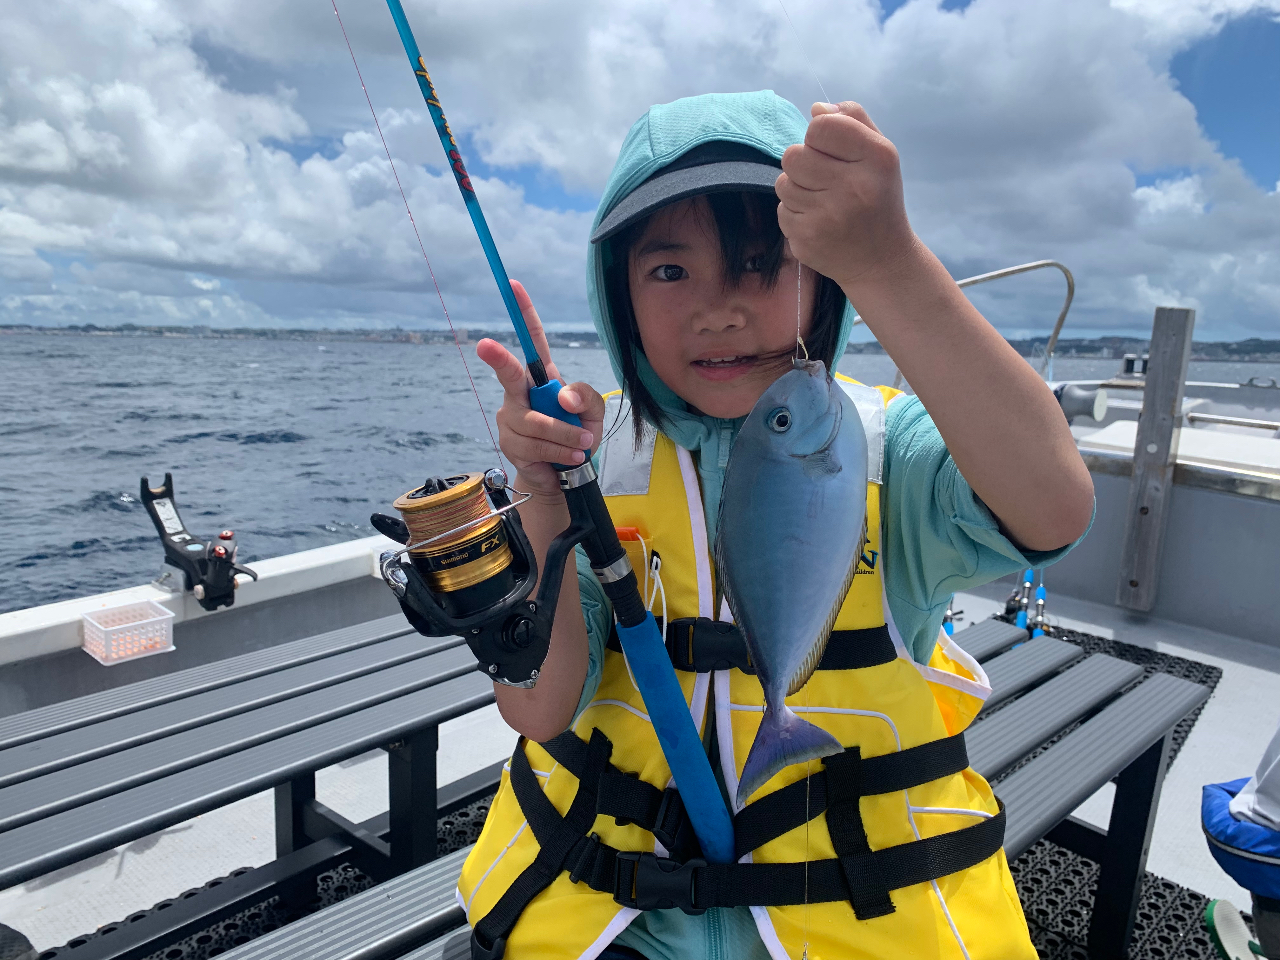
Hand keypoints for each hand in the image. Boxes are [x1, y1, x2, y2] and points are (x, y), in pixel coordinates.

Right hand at [475, 280, 605, 499]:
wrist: (566, 476)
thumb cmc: (577, 435)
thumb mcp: (593, 412)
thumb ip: (585, 396)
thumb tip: (563, 398)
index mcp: (541, 378)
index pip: (532, 342)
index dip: (524, 314)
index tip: (514, 287)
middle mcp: (520, 394)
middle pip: (509, 374)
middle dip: (499, 360)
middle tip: (486, 345)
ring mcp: (511, 419)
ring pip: (536, 421)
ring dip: (565, 434)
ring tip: (582, 443)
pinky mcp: (510, 443)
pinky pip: (538, 444)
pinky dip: (560, 450)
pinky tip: (571, 456)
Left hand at [775, 101, 917, 291]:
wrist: (881, 261)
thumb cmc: (878, 199)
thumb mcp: (880, 156)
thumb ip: (853, 122)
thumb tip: (816, 108)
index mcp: (876, 159)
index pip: (822, 126)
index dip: (818, 134)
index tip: (829, 149)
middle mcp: (853, 187)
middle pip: (794, 155)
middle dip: (803, 162)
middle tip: (823, 177)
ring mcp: (828, 217)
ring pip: (783, 183)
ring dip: (797, 188)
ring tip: (822, 200)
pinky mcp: (807, 240)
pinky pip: (782, 211)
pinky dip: (795, 213)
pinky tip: (818, 221)